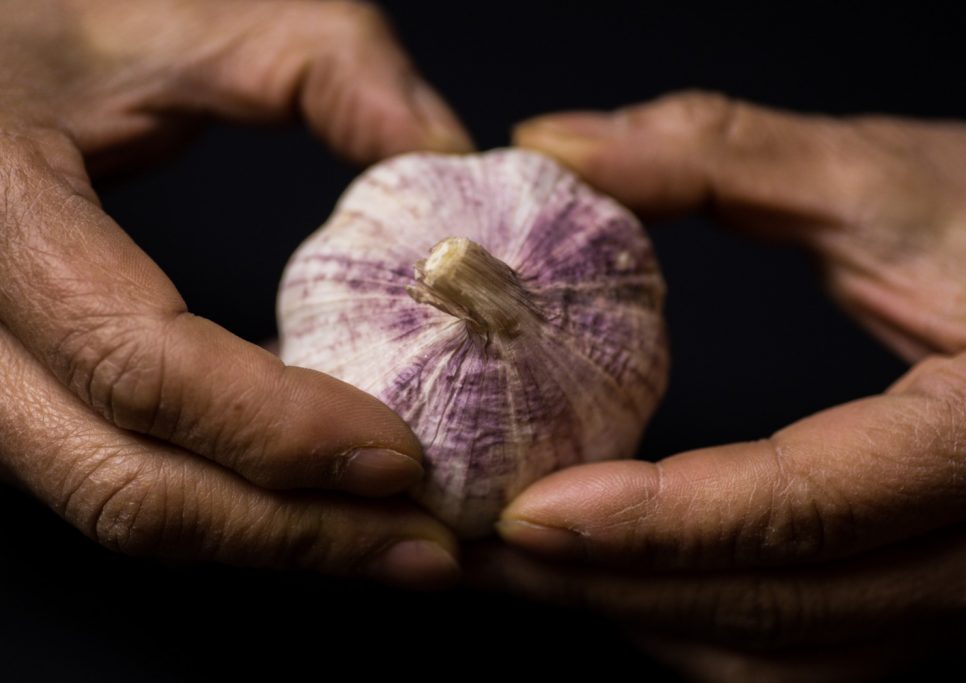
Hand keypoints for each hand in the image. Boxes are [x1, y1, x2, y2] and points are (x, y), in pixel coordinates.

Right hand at [0, 0, 471, 587]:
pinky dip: (226, 507)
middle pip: (125, 484)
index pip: (140, 363)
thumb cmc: (58, 21)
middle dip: (287, 532)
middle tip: (420, 546)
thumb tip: (451, 156)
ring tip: (387, 544)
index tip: (402, 456)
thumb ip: (333, 69)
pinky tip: (314, 504)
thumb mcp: (196, 17)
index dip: (279, 429)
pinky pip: (119, 476)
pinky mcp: (19, 395)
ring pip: (117, 504)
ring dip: (264, 541)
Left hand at [475, 91, 965, 677]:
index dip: (649, 522)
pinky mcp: (951, 599)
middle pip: (769, 607)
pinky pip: (811, 655)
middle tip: (479, 546)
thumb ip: (720, 157)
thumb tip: (561, 147)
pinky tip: (631, 577)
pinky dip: (705, 623)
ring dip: (643, 614)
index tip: (520, 515)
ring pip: (782, 655)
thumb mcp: (898, 180)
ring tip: (530, 564)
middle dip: (607, 586)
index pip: (798, 512)